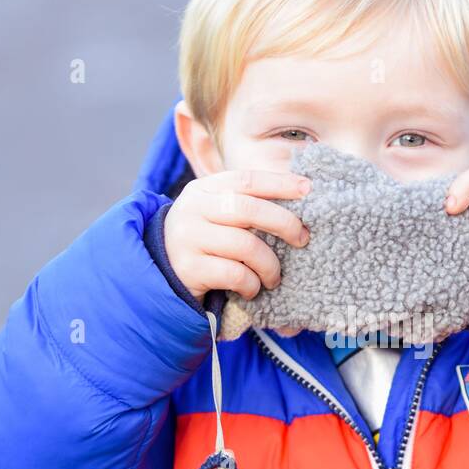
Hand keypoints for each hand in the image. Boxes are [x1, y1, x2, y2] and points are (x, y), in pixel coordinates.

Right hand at [164, 168, 312, 302]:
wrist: (160, 272)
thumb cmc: (204, 241)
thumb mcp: (216, 213)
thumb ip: (245, 203)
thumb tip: (299, 194)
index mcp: (204, 189)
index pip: (246, 179)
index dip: (280, 183)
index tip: (308, 189)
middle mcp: (193, 209)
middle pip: (248, 209)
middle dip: (283, 222)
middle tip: (302, 238)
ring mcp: (189, 239)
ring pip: (245, 245)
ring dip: (269, 264)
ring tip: (274, 276)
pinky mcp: (189, 269)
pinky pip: (234, 275)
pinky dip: (251, 284)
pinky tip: (252, 289)